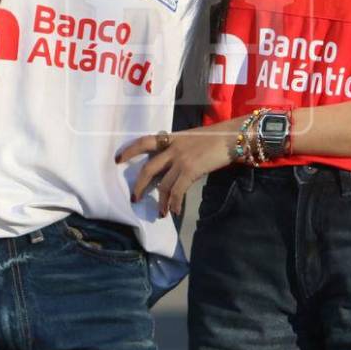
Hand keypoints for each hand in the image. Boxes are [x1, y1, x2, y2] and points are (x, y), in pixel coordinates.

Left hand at [117, 121, 238, 217]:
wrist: (233, 136)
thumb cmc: (216, 138)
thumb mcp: (192, 139)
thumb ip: (179, 150)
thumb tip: (172, 167)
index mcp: (172, 138)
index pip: (144, 141)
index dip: (129, 150)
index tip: (117, 159)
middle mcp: (173, 148)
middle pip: (149, 168)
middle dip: (139, 186)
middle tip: (134, 199)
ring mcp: (181, 159)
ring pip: (163, 185)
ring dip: (161, 202)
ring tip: (161, 213)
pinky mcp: (190, 170)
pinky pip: (177, 191)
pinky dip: (174, 203)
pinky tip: (175, 211)